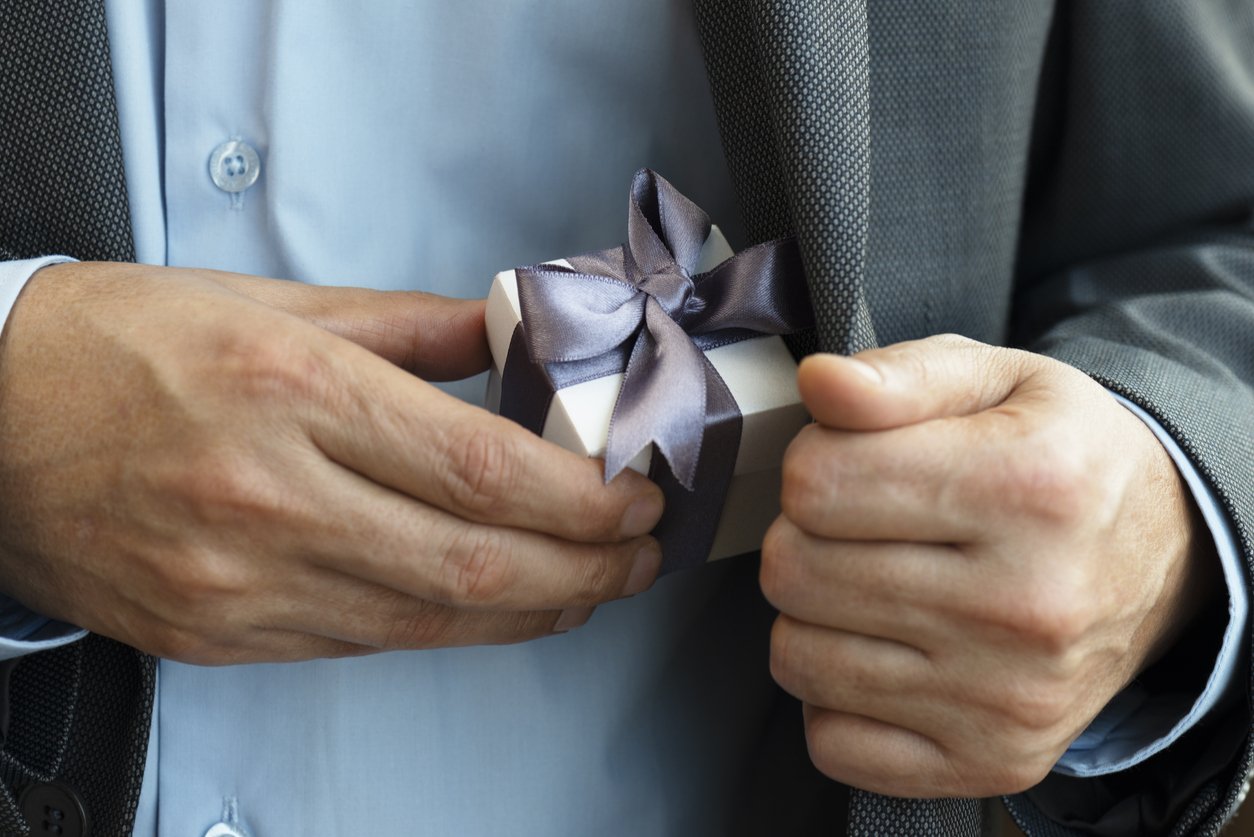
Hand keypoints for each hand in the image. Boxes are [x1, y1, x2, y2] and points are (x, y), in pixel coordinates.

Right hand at [0, 262, 662, 663]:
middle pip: (475, 564)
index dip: (583, 498)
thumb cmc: (117, 345)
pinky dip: (449, 629)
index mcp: (291, 391)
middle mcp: (270, 497)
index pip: (483, 467)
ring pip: (430, 622)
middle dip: (587, 570)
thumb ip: (412, 327)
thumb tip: (514, 340)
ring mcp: (241, 584)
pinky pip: (365, 643)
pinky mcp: (218, 636)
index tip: (635, 496)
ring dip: (535, 610)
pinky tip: (492, 606)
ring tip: (592, 586)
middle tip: (640, 554)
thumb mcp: (273, 300)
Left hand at [762, 335, 1215, 796]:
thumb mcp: (997, 380)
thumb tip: (820, 384)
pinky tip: (884, 652)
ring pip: (799, 657)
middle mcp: (1026, 604)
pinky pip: (832, 740)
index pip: (815, 483)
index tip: (850, 463)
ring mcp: (1008, 698)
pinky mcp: (993, 761)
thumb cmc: (1059, 459)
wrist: (1161, 556)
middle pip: (795, 571)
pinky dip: (836, 696)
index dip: (812, 462)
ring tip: (872, 583)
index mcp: (1028, 486)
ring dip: (813, 614)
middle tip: (857, 526)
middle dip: (804, 536)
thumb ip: (899, 376)